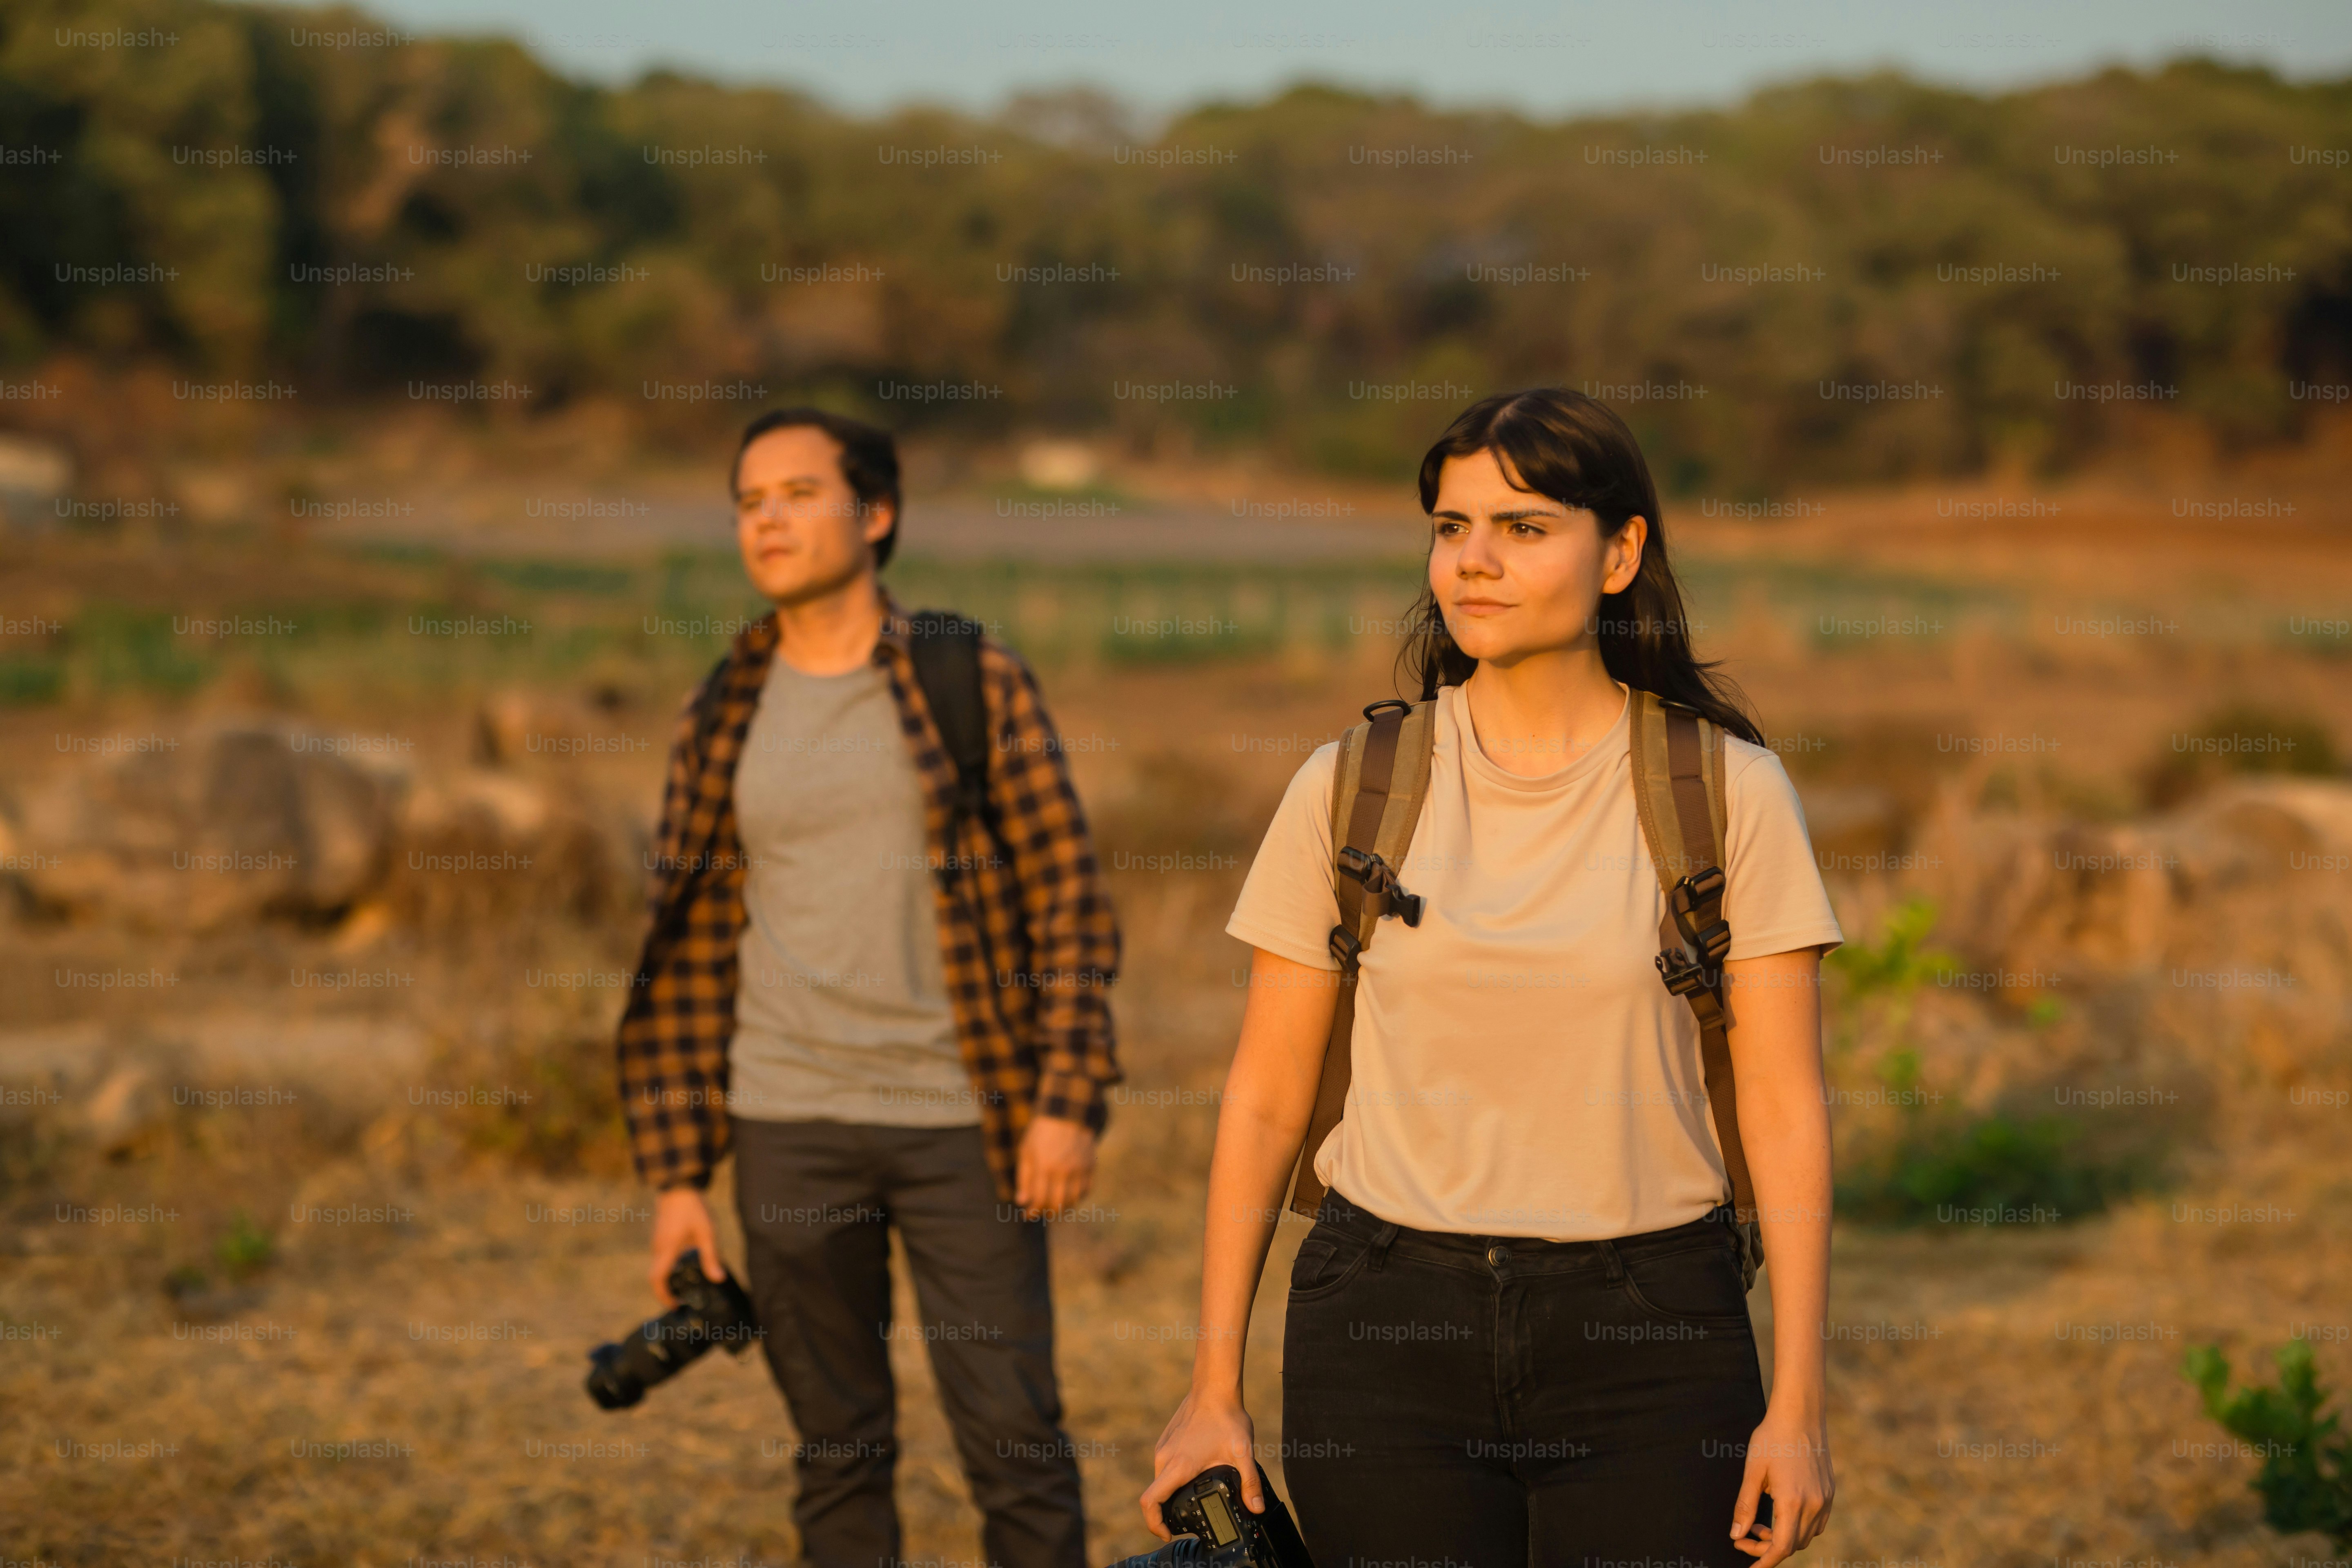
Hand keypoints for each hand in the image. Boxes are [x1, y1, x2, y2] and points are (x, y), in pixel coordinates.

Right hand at [649, 1186, 725, 1306]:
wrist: (678, 1185)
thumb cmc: (693, 1208)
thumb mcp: (706, 1233)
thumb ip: (711, 1257)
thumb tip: (718, 1279)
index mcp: (667, 1250)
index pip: (656, 1280)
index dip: (663, 1296)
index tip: (675, 1305)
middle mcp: (658, 1248)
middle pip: (656, 1276)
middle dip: (668, 1290)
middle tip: (684, 1299)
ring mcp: (657, 1241)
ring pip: (659, 1266)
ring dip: (669, 1278)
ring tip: (688, 1284)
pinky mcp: (660, 1235)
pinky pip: (662, 1256)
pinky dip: (670, 1266)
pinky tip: (687, 1264)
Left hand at [1014, 1115, 1095, 1217]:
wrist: (1066, 1112)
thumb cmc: (1041, 1132)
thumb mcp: (1026, 1151)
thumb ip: (1024, 1178)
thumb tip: (1022, 1201)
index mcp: (1044, 1166)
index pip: (1039, 1200)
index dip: (1032, 1212)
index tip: (1027, 1215)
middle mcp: (1063, 1170)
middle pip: (1057, 1205)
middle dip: (1047, 1212)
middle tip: (1041, 1209)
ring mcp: (1079, 1168)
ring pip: (1073, 1201)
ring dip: (1062, 1207)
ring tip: (1054, 1203)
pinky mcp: (1090, 1165)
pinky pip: (1086, 1190)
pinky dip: (1077, 1197)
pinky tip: (1069, 1194)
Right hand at [1140, 1387, 1259, 1540]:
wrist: (1214, 1386)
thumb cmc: (1227, 1417)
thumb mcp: (1243, 1453)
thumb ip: (1250, 1483)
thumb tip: (1256, 1508)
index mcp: (1178, 1466)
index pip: (1150, 1501)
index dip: (1153, 1523)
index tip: (1167, 1532)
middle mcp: (1165, 1458)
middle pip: (1155, 1495)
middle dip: (1167, 1512)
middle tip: (1189, 1520)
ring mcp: (1163, 1448)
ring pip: (1160, 1480)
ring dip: (1172, 1493)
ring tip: (1196, 1496)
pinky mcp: (1166, 1440)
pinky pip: (1164, 1466)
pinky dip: (1174, 1477)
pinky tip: (1196, 1473)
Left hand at [1730, 1404, 1834, 1563]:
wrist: (1800, 1414)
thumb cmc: (1772, 1438)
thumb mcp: (1752, 1471)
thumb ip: (1745, 1506)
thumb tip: (1736, 1535)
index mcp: (1793, 1502)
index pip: (1782, 1547)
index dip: (1764, 1561)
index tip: (1750, 1566)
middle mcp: (1814, 1505)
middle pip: (1793, 1545)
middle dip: (1767, 1548)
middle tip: (1744, 1537)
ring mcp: (1825, 1500)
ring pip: (1806, 1536)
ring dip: (1783, 1538)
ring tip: (1760, 1523)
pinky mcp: (1829, 1493)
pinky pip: (1817, 1523)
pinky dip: (1798, 1527)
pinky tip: (1780, 1512)